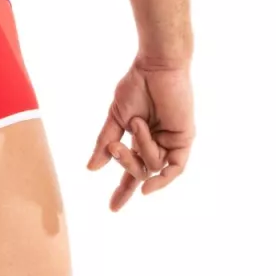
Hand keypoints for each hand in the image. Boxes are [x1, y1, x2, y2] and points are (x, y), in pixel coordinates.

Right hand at [87, 55, 194, 210]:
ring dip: (141, 148)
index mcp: (140, 139)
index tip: (113, 209)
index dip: (123, 190)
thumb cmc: (136, 85)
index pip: (132, 170)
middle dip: (126, 163)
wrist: (155, 67)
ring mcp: (171, 142)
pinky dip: (162, 180)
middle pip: (140, 170)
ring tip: (138, 123)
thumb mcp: (115, 117)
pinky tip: (147, 188)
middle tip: (115, 146)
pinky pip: (174, 168)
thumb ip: (104, 143)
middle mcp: (157, 144)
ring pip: (153, 165)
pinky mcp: (184, 139)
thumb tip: (91, 169)